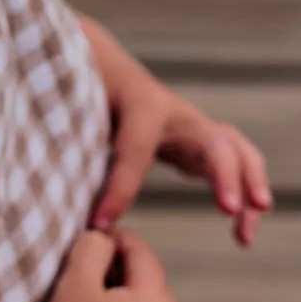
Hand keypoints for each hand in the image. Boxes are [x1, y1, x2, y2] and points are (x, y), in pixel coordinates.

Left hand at [78, 14, 272, 246]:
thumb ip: (67, 144)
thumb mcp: (73, 112)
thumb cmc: (87, 93)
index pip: (133, 149)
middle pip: (213, 141)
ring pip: (237, 152)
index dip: (118, 188)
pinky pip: (236, 166)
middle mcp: (175, 113)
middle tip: (229, 210)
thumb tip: (50, 193)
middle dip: (224, 174)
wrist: (106, 68)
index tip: (99, 224)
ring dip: (250, 186)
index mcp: (139, 104)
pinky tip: (241, 233)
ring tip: (248, 230)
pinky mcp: (203, 143)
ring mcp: (194, 126)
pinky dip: (245, 195)